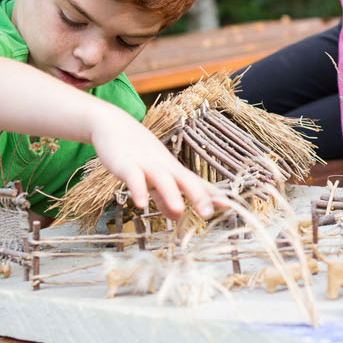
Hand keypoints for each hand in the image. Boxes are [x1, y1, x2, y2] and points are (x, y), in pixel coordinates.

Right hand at [88, 107, 229, 219]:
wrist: (113, 125)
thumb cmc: (139, 153)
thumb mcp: (154, 177)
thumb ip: (165, 197)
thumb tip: (177, 217)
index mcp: (174, 171)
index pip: (197, 183)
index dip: (212, 195)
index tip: (229, 207)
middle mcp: (164, 167)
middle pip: (185, 180)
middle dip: (198, 196)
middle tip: (208, 214)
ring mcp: (146, 165)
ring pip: (162, 179)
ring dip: (170, 195)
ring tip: (179, 211)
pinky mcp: (125, 164)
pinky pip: (133, 177)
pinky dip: (138, 190)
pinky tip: (141, 204)